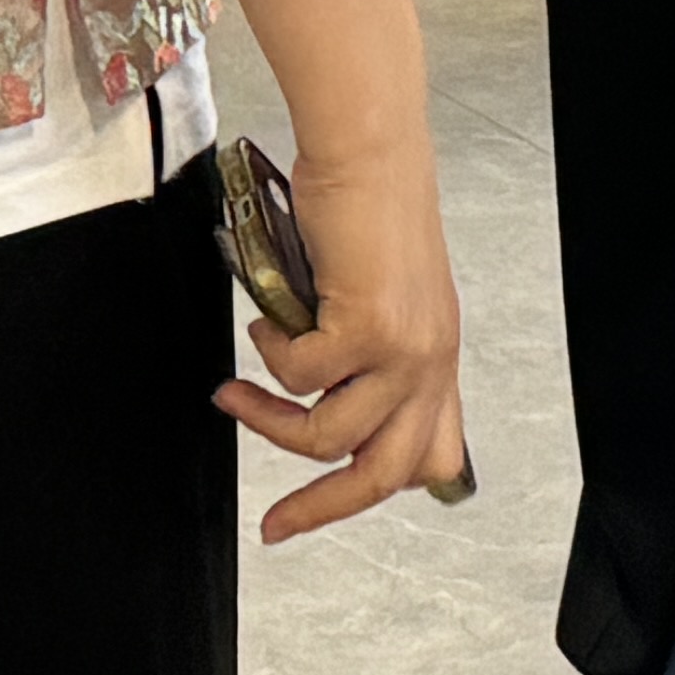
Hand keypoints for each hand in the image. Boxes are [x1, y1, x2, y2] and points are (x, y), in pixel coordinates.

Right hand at [216, 139, 471, 543]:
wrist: (368, 149)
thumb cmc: (365, 207)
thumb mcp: (379, 295)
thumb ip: (365, 350)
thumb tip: (319, 397)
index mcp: (437, 358)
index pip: (431, 456)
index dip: (377, 490)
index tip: (323, 507)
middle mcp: (431, 361)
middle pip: (384, 476)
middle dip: (321, 508)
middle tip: (275, 525)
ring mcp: (406, 349)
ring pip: (329, 436)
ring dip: (269, 420)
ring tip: (237, 393)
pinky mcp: (370, 326)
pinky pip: (301, 377)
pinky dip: (269, 355)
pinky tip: (265, 319)